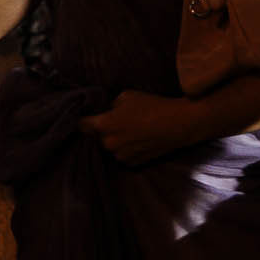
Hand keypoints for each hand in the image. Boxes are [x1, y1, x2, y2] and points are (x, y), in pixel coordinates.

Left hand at [79, 90, 197, 166]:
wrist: (178, 124)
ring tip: (131, 130)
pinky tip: (139, 139)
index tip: (83, 117)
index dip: (81, 120)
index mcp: (104, 125)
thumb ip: (111, 105)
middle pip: (96, 138)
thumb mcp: (126, 96)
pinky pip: (123, 155)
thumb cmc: (152, 106)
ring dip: (116, 140)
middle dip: (102, 131)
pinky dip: (127, 149)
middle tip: (116, 121)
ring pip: (111, 147)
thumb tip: (108, 111)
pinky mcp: (133, 163)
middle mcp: (109, 144)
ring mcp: (121, 156)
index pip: (81, 126)